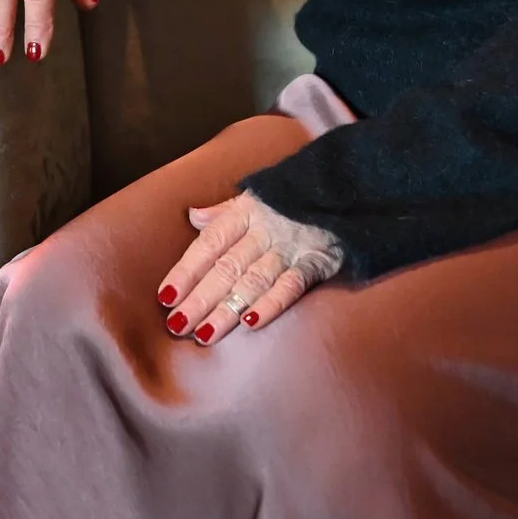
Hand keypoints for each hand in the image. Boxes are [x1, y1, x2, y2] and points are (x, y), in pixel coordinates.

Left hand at [156, 191, 344, 345]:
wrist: (352, 184)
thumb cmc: (297, 196)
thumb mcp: (259, 195)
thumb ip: (225, 211)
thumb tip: (192, 216)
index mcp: (246, 212)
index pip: (209, 244)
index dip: (186, 269)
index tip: (165, 296)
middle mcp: (265, 229)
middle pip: (225, 267)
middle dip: (199, 298)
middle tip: (177, 326)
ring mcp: (292, 245)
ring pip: (252, 280)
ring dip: (226, 309)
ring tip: (204, 333)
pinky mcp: (320, 260)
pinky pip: (291, 285)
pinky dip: (271, 304)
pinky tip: (250, 323)